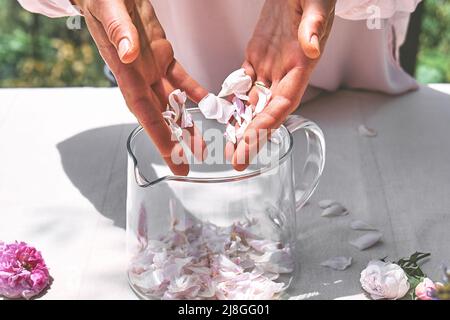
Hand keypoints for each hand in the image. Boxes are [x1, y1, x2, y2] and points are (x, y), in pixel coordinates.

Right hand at [72, 0, 207, 174]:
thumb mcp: (110, 11)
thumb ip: (120, 33)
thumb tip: (128, 54)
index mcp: (126, 72)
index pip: (144, 111)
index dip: (159, 136)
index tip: (172, 156)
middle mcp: (139, 75)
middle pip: (159, 116)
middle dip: (173, 141)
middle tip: (187, 161)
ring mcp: (151, 68)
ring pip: (172, 102)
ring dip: (186, 122)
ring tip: (202, 142)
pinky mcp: (162, 56)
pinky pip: (180, 79)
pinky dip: (194, 92)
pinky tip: (207, 104)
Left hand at [229, 0, 334, 170]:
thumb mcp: (316, 3)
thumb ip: (314, 26)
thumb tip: (311, 47)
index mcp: (301, 65)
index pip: (284, 102)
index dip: (269, 124)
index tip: (252, 143)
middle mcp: (285, 72)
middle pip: (268, 110)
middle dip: (252, 135)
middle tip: (237, 157)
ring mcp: (270, 65)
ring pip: (254, 101)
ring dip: (241, 122)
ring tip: (226, 142)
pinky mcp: (257, 55)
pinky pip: (243, 81)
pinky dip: (233, 97)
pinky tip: (222, 111)